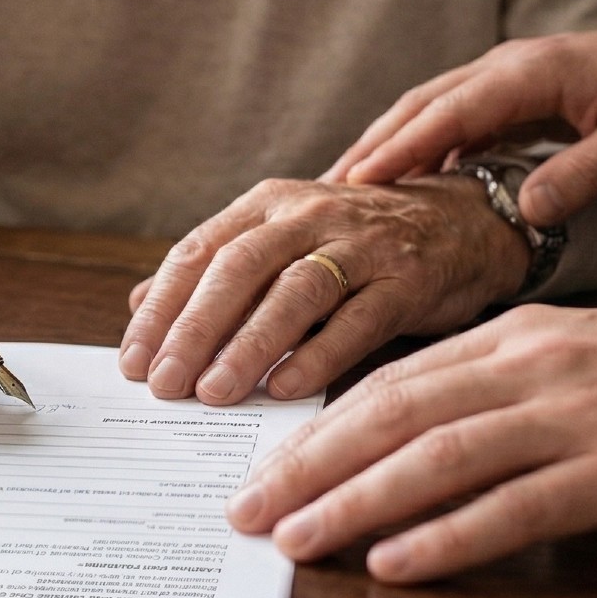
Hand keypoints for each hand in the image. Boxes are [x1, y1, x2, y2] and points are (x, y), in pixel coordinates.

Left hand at [118, 176, 529, 404]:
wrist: (462, 221)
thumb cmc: (358, 243)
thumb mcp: (282, 242)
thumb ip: (214, 271)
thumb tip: (136, 305)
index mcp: (269, 205)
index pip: (199, 251)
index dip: (162, 307)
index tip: (134, 360)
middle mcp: (311, 214)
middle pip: (239, 268)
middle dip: (194, 328)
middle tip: (164, 384)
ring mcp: (363, 244)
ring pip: (295, 291)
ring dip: (249, 344)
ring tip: (214, 392)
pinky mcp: (409, 278)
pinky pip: (358, 318)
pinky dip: (319, 353)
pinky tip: (285, 389)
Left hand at [227, 296, 596, 582]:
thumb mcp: (580, 355)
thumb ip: (500, 384)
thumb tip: (416, 429)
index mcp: (517, 337)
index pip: (392, 383)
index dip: (319, 429)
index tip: (264, 470)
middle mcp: (532, 368)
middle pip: (394, 416)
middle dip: (309, 465)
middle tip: (247, 512)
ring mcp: (576, 418)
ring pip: (438, 457)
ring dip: (355, 501)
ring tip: (296, 541)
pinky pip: (516, 508)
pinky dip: (449, 537)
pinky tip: (398, 564)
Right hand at [324, 15, 596, 226]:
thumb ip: (584, 175)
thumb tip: (524, 212)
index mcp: (530, 73)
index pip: (448, 112)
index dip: (399, 148)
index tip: (355, 183)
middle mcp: (504, 67)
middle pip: (419, 106)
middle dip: (370, 146)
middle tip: (324, 193)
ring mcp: (504, 77)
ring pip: (428, 110)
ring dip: (387, 145)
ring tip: (346, 191)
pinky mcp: (510, 93)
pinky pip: (450, 119)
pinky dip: (418, 146)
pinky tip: (403, 183)